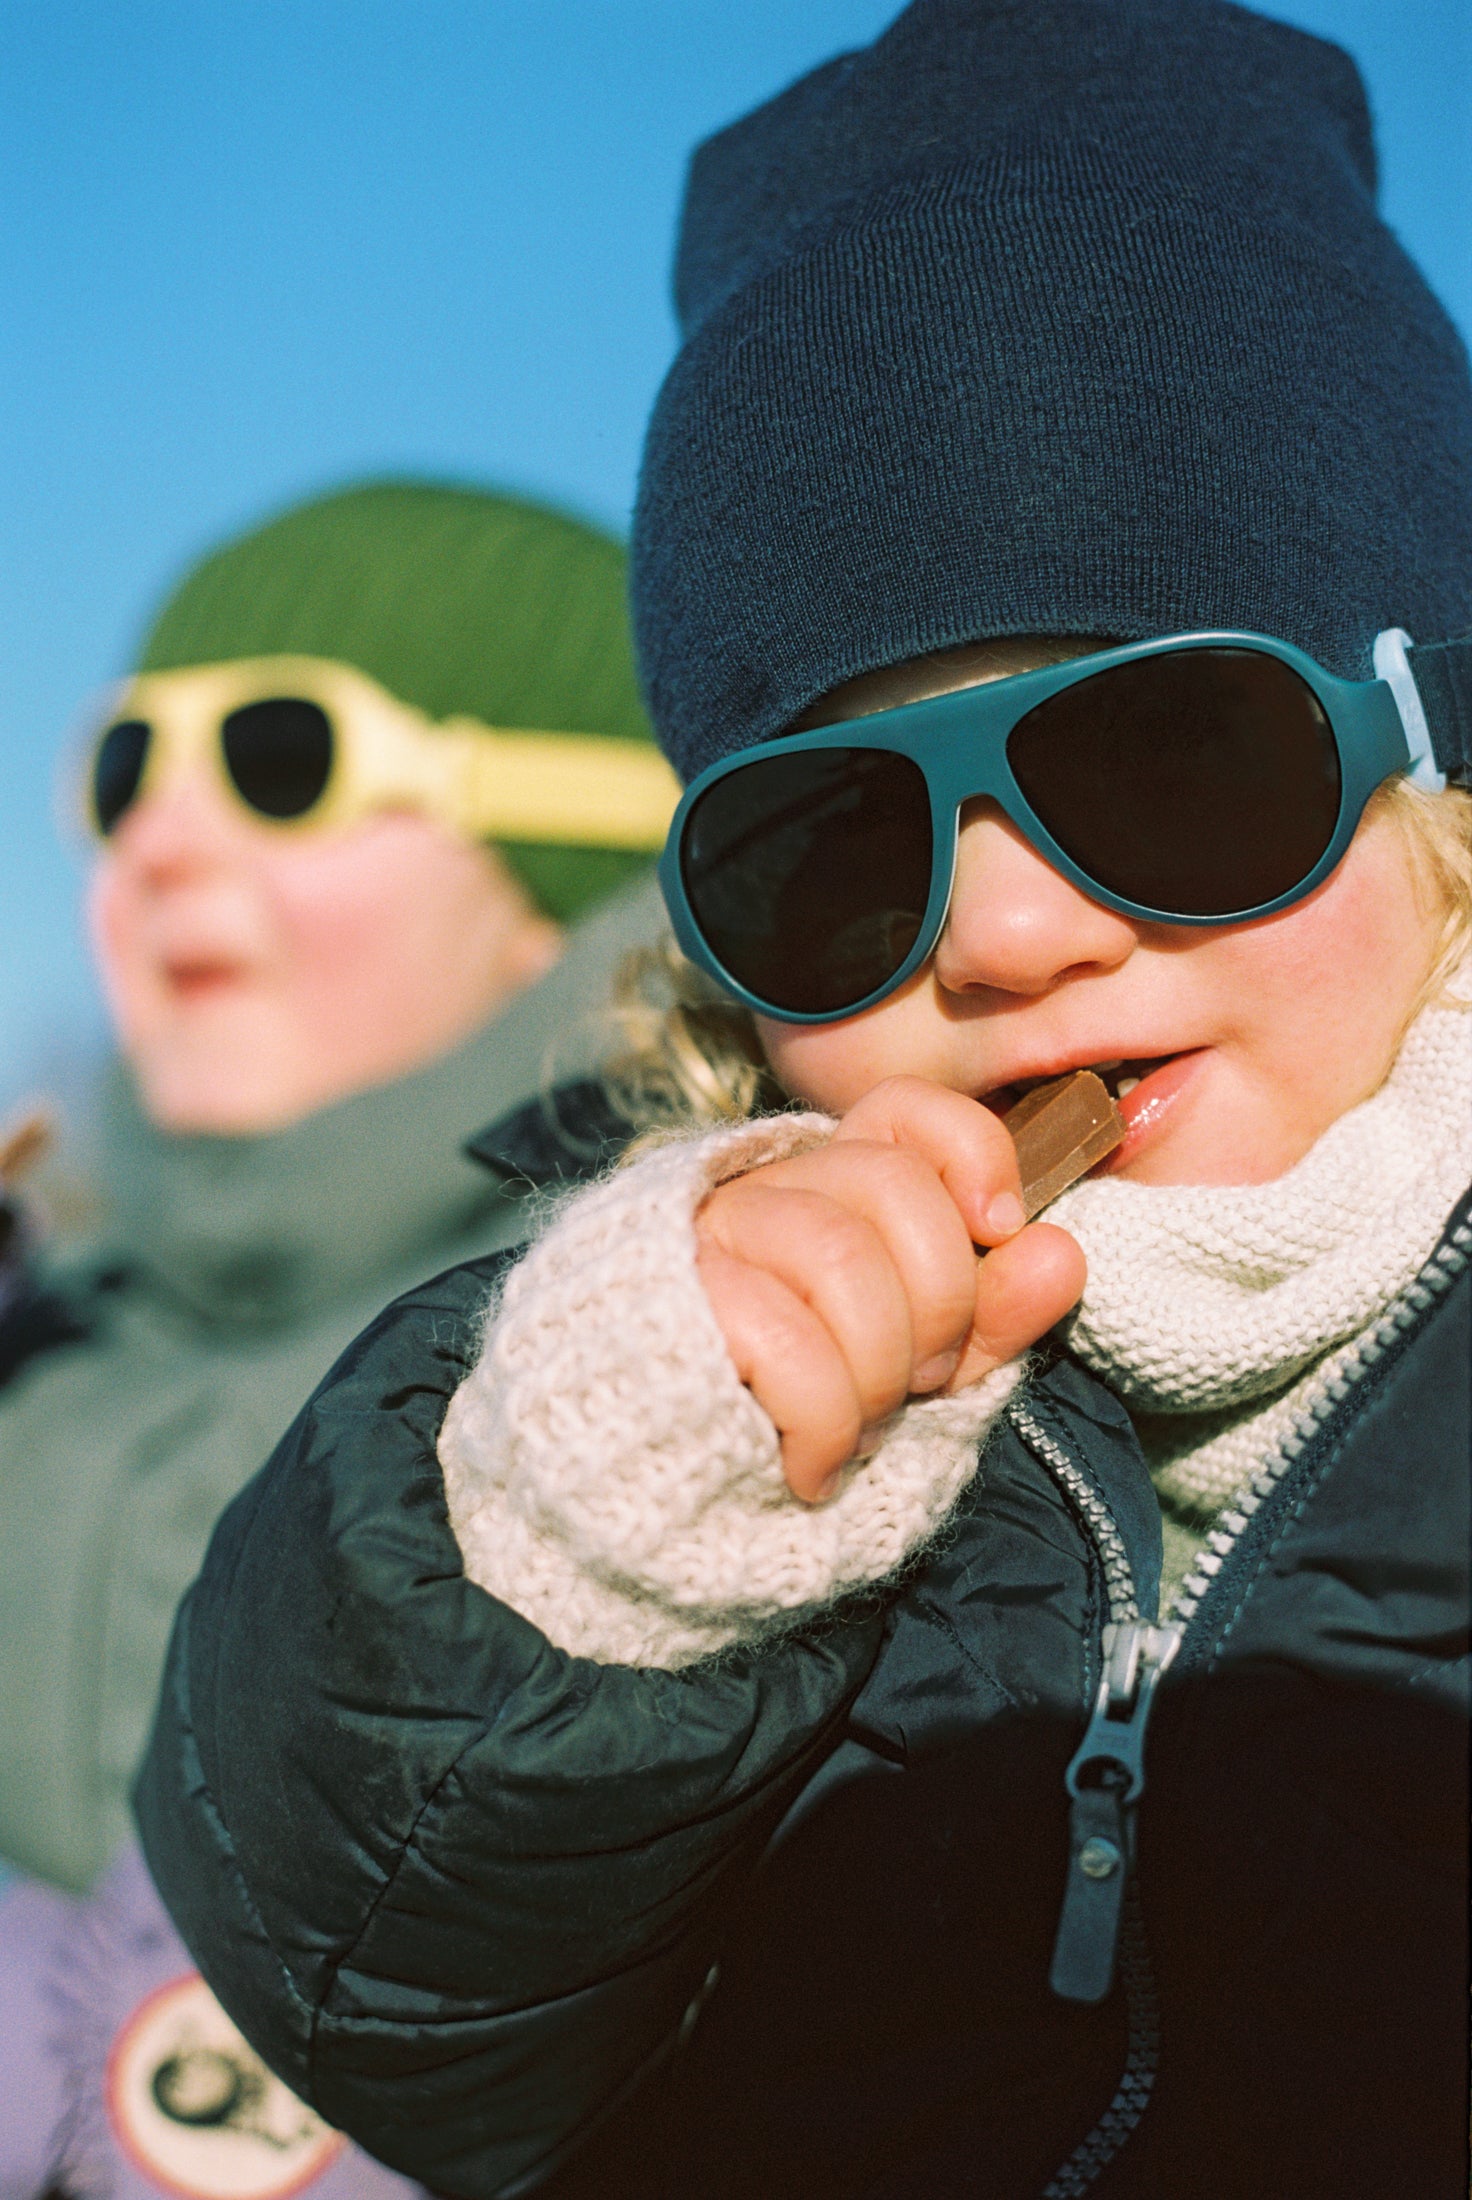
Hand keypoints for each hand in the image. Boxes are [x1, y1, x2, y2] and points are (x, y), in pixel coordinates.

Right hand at [695, 1077, 1085, 1500]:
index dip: (970, 1149)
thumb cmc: (795, 1412)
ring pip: (841, 1259)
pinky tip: (810, 1465)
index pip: (904, 1108)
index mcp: (826, 1186)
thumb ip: (987, 1309)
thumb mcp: (914, 1361)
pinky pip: (786, 1343)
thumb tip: (1059, 1253)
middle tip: (916, 1382)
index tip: (1002, 1224)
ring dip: (878, 1373)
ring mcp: (709, 1237)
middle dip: (938, 1302)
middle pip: (890, 1184)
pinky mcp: (672, 1302)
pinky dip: (825, 1423)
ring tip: (858, 1430)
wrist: (655, 1487)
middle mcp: (762, 1188)